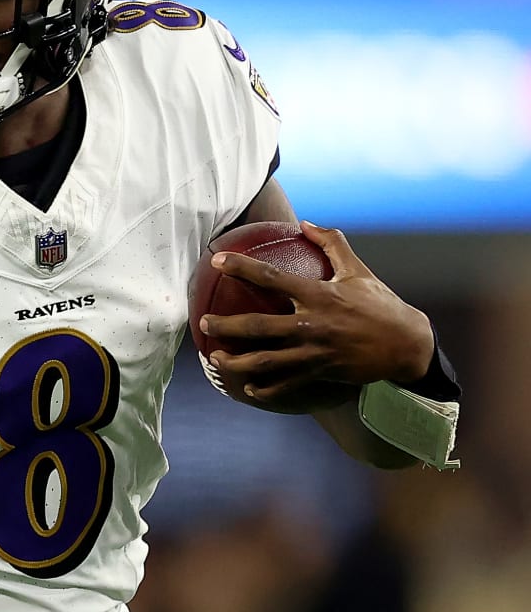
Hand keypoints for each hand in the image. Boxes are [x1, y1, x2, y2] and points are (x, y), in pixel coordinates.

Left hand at [198, 221, 434, 412]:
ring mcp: (315, 352)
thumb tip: (306, 223)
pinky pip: (286, 384)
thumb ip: (331, 244)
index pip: (272, 278)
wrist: (408, 345)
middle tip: (204, 323)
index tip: (217, 260)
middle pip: (259, 326)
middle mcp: (312, 324)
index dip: (242, 268)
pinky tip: (247, 388)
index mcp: (318, 295)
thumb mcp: (359, 270)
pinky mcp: (321, 372)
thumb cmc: (380, 304)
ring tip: (215, 358)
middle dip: (226, 326)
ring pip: (266, 362)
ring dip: (237, 362)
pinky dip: (265, 388)